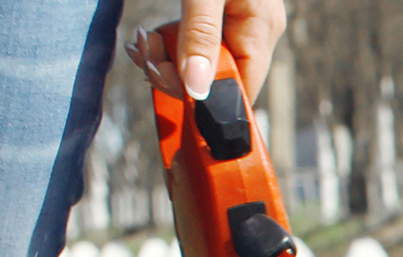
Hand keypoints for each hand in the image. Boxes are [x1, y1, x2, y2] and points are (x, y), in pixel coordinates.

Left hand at [127, 0, 284, 103]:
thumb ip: (199, 35)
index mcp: (261, 26)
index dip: (206, 98)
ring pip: (200, 64)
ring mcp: (235, 21)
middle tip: (143, 53)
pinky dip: (167, 44)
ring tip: (141, 40)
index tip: (167, 84)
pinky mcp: (215, 12)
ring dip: (165, 60)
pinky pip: (192, 43)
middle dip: (175, 74)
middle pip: (217, 79)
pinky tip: (147, 35)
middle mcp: (254, 28)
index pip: (243, 89)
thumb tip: (197, 90)